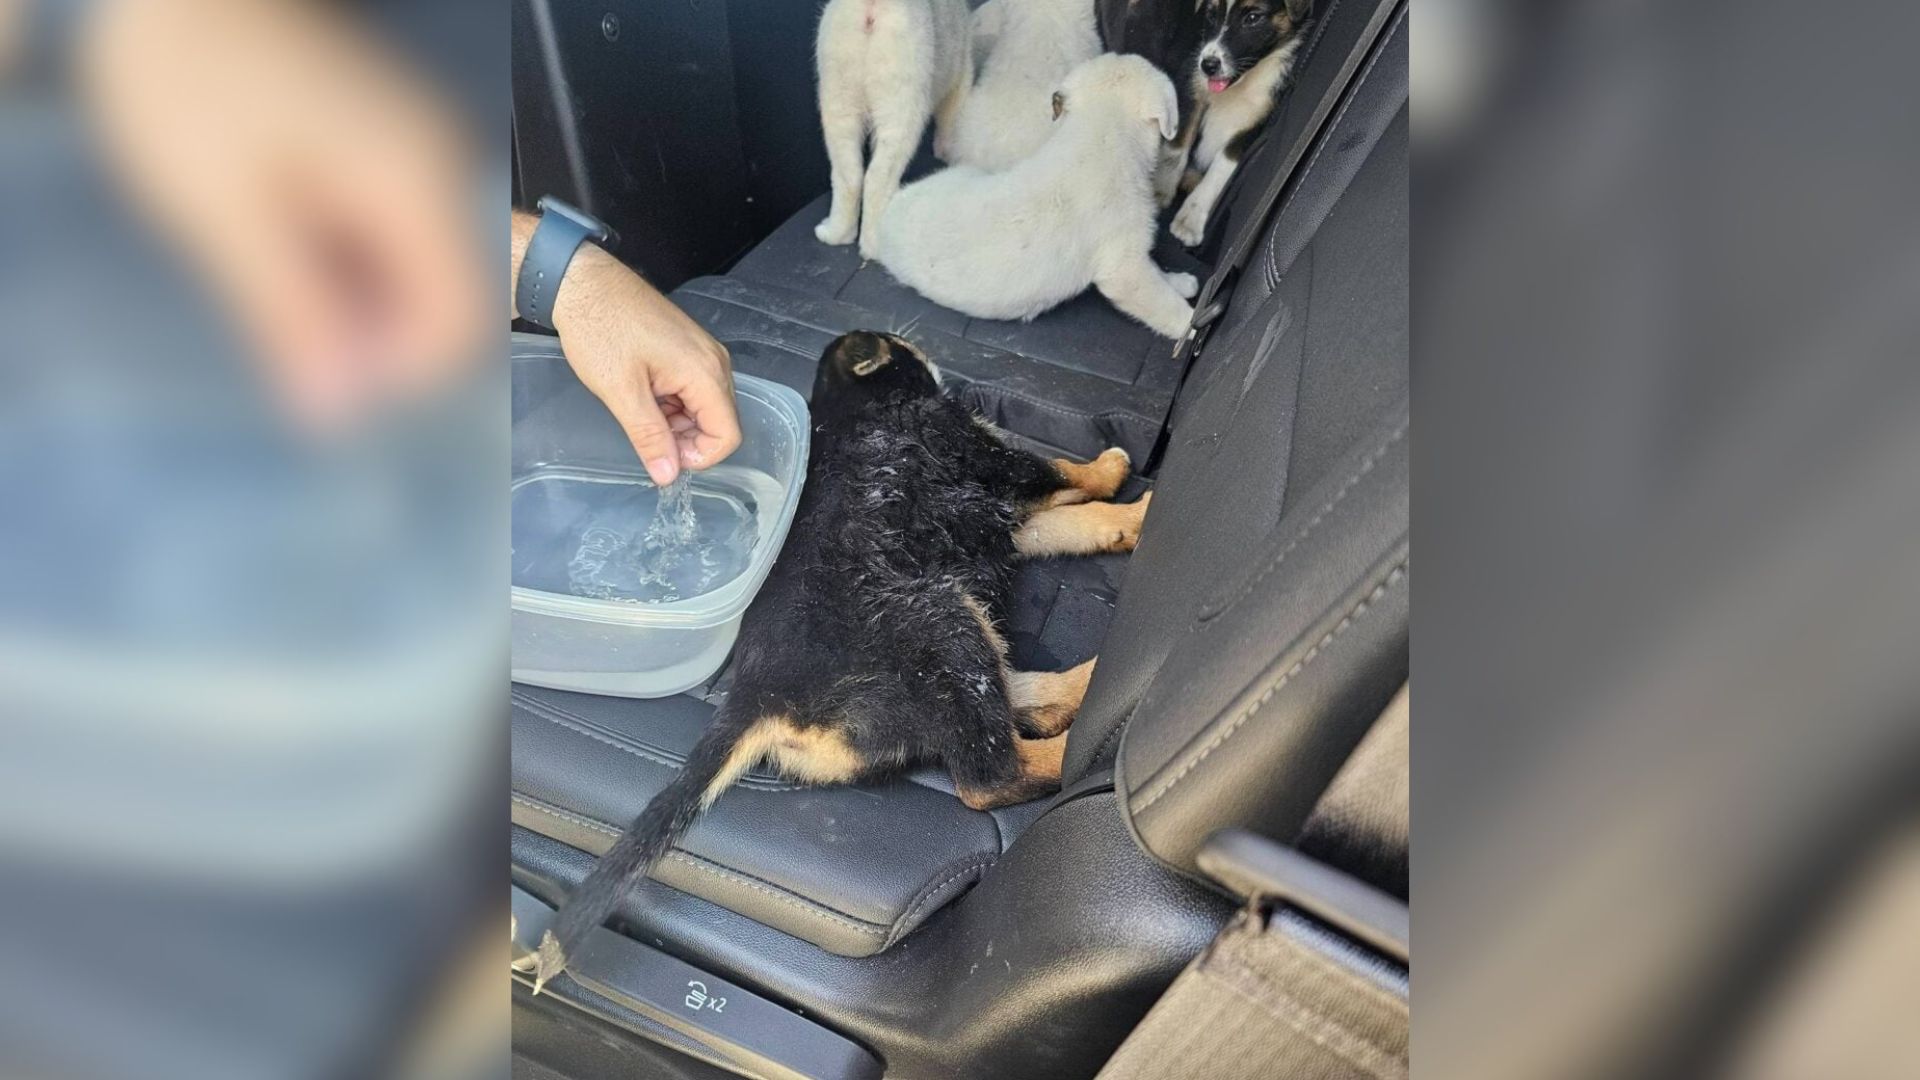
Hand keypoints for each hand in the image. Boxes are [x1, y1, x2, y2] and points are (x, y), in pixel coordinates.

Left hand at [76, 0, 485, 428]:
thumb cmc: (194, 82)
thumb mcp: (228, 214)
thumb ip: (292, 314)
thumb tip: (336, 410)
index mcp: (417, 186)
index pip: (462, 324)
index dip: (402, 373)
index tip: (327, 382)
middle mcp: (441, 169)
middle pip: (448, 299)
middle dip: (376, 338)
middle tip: (286, 338)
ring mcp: (420, 153)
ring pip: (420, 269)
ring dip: (357, 301)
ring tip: (274, 282)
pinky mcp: (390, 146)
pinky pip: (396, 231)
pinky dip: (349, 261)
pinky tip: (286, 248)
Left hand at [549, 245, 740, 485]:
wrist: (583, 283)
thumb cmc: (599, 328)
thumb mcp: (621, 391)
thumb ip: (649, 437)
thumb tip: (668, 474)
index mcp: (705, 372)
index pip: (728, 435)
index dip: (698, 456)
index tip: (662, 455)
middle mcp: (713, 361)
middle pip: (719, 422)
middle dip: (685, 439)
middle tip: (645, 433)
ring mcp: (703, 352)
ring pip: (705, 408)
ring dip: (676, 421)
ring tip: (638, 408)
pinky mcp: (688, 348)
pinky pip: (693, 389)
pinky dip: (672, 402)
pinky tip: (642, 393)